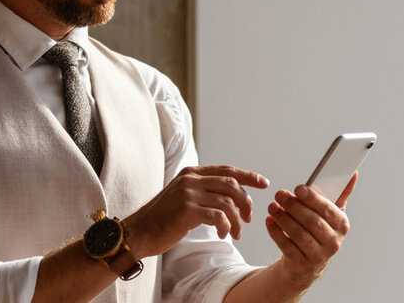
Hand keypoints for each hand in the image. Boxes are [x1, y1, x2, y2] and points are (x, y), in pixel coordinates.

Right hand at [123, 165, 268, 258]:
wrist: (138, 232)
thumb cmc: (162, 219)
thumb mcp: (183, 197)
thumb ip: (202, 191)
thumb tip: (231, 196)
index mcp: (191, 173)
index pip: (227, 170)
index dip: (248, 176)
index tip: (264, 183)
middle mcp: (190, 179)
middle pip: (231, 185)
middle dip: (246, 202)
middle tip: (248, 218)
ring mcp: (188, 194)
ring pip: (227, 203)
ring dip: (237, 220)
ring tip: (236, 233)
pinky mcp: (186, 211)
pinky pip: (218, 216)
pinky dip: (226, 226)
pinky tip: (223, 234)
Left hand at [265, 172, 357, 286]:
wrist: (307, 262)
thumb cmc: (320, 230)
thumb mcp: (331, 213)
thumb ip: (340, 193)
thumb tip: (352, 174)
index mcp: (342, 225)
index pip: (328, 210)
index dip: (313, 199)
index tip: (298, 188)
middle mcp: (333, 242)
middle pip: (312, 222)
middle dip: (294, 206)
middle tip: (280, 195)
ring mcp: (317, 255)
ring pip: (299, 235)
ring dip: (283, 218)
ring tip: (272, 207)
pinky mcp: (300, 263)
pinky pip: (286, 246)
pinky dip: (276, 232)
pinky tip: (269, 220)